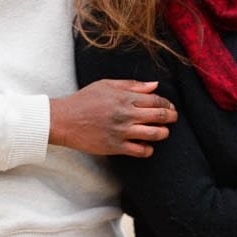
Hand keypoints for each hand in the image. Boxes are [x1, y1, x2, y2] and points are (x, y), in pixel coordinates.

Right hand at [49, 79, 176, 156]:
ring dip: (163, 133)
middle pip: (160, 117)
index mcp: (125, 98)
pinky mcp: (116, 147)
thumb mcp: (107, 85)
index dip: (167, 104)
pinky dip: (148, 149)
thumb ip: (132, 85)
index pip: (156, 101)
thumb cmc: (84, 100)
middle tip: (173, 118)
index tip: (169, 107)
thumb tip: (155, 85)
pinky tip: (147, 146)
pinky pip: (140, 151)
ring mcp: (122, 132)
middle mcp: (126, 115)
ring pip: (154, 134)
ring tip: (163, 132)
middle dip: (171, 117)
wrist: (63, 120)